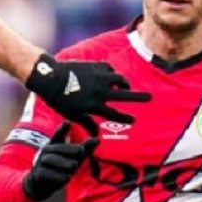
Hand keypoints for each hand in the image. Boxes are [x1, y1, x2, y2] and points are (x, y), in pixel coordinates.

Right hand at [22, 122, 97, 201]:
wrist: (41, 184)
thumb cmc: (59, 168)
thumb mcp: (73, 159)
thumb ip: (84, 150)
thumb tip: (98, 139)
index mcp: (54, 145)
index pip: (58, 136)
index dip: (62, 129)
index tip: (68, 123)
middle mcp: (46, 152)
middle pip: (56, 148)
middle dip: (68, 149)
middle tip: (81, 151)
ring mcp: (40, 163)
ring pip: (50, 160)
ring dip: (63, 163)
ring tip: (74, 165)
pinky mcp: (38, 175)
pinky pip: (46, 174)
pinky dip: (57, 176)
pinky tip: (67, 178)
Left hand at [25, 53, 150, 134]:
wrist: (51, 78)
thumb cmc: (59, 99)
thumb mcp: (72, 115)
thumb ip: (87, 124)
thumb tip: (96, 136)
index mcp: (95, 106)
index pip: (116, 114)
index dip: (126, 118)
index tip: (134, 120)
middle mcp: (100, 92)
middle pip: (125, 95)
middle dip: (139, 98)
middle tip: (150, 98)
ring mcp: (99, 77)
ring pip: (120, 79)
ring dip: (124, 83)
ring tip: (126, 86)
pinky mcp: (96, 66)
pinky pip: (110, 69)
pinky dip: (112, 73)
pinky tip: (110, 76)